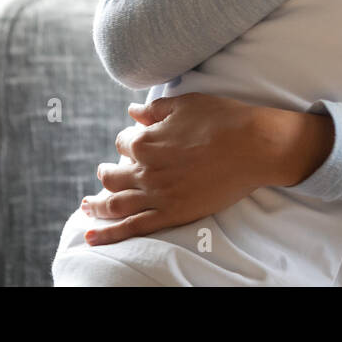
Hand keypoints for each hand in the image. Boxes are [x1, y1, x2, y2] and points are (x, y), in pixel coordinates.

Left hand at [79, 92, 332, 245]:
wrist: (253, 146)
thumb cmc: (223, 119)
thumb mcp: (186, 104)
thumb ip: (154, 110)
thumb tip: (132, 112)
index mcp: (146, 141)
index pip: (124, 142)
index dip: (129, 140)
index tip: (136, 140)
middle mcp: (145, 170)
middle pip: (114, 175)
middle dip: (107, 173)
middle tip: (104, 174)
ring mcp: (157, 195)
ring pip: (115, 203)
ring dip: (97, 205)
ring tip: (87, 205)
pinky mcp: (171, 214)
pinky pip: (132, 227)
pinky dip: (108, 233)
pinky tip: (91, 237)